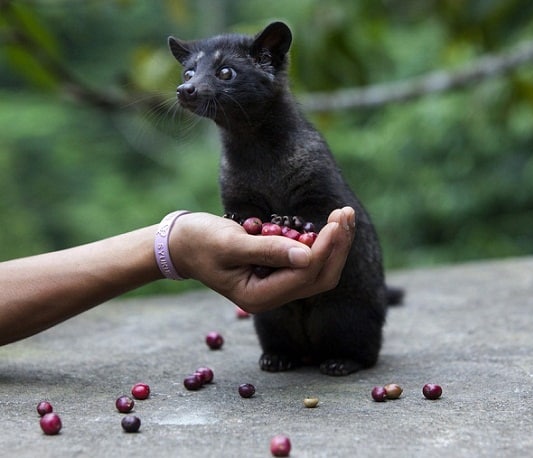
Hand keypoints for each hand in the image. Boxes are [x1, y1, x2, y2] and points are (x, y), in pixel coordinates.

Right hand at [170, 207, 355, 312]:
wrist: (182, 244)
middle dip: (337, 247)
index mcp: (259, 297)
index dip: (324, 249)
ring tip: (343, 215)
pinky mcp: (278, 272)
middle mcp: (273, 296)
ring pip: (318, 270)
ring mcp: (277, 285)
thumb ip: (268, 251)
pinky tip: (329, 224)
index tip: (335, 221)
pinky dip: (322, 243)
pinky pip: (308, 262)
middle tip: (345, 214)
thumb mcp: (231, 244)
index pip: (304, 275)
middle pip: (320, 277)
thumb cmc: (200, 242)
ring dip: (334, 244)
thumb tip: (306, 256)